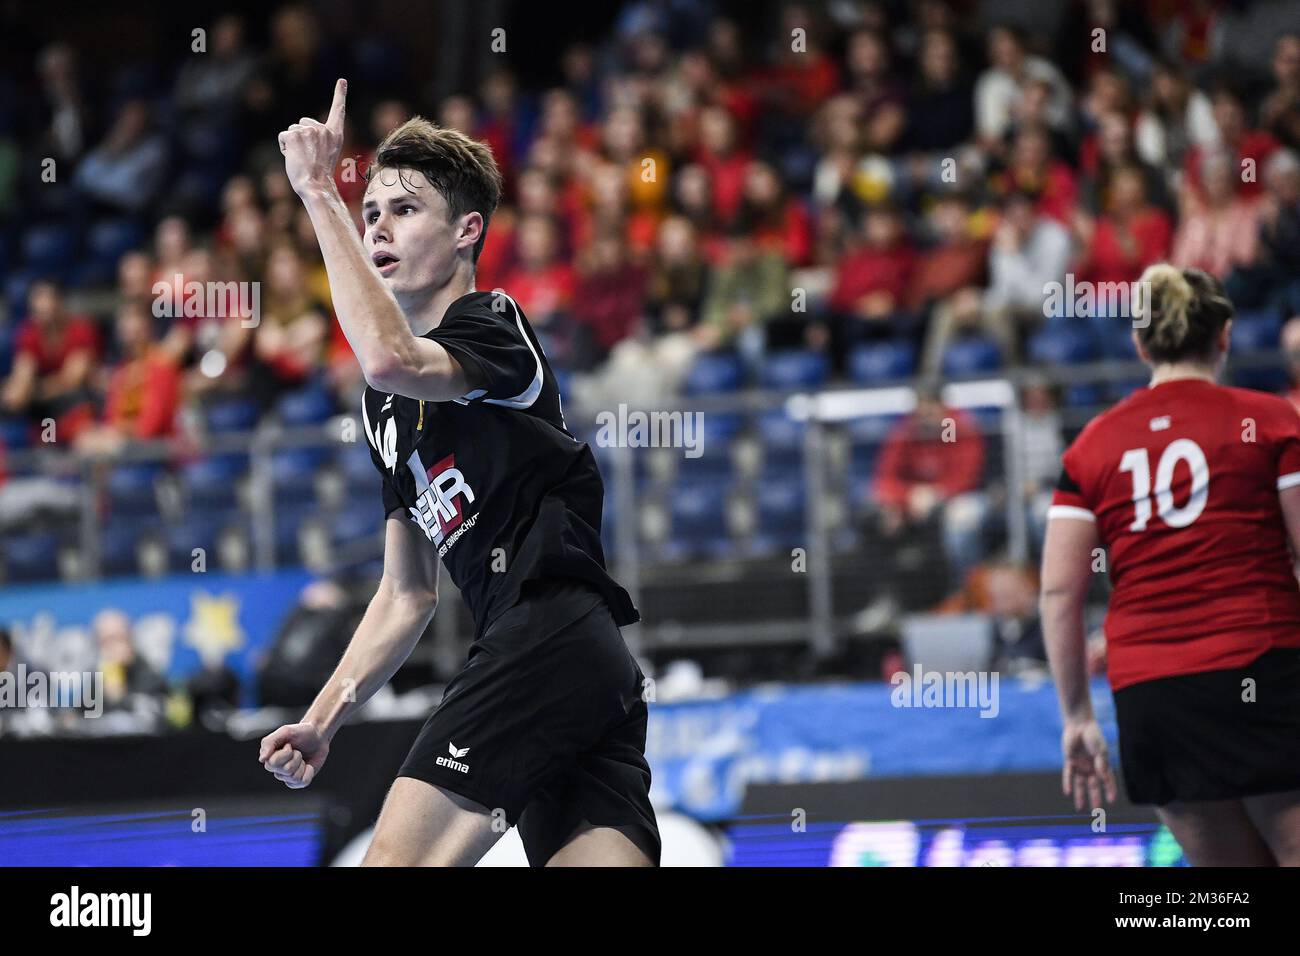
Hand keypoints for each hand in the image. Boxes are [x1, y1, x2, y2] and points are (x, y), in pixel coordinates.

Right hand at [259, 721, 328, 788]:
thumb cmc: (301, 732)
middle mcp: (276, 768)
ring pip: (294, 778)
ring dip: (302, 764)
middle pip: (286, 771)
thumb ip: (270, 742)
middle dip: (296, 758)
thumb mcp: (285, 731)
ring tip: (302, 757)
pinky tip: (308, 765)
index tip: (289, 744)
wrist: (318, 736)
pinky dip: (309, 772)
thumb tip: (262, 759)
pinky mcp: (298, 781)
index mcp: (269, 757)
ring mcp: (287, 776)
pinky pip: (303, 782)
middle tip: (298, 750)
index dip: (286, 753)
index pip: (273, 763)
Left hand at [279, 78, 346, 197]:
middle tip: (309, 156)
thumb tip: (306, 135)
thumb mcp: (327, 154)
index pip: (338, 110)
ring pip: (292, 131)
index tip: (342, 81)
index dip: (340, 95)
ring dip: (293, 144)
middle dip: (301, 137)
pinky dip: (284, 147)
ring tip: (302, 159)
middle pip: (303, 123)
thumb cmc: (320, 175)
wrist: (315, 185)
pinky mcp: (294, 135)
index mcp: (335, 135)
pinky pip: (284, 136)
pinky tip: (294, 157)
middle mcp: (323, 130)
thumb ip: (320, 139)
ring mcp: (308, 131)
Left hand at [1061, 717, 1117, 809]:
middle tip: (1096, 811)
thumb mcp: (1100, 750)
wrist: (1079, 725)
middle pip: (1093, 786)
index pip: (1107, 781)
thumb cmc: (1093, 736)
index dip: (1110, 790)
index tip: (1111, 800)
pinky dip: (1068, 783)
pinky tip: (1067, 792)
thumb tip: (1103, 777)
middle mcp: (1091, 767)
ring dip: (1080, 795)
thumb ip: (1101, 763)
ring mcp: (1080, 765)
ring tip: (1080, 807)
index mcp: (1102, 765)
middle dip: (1095, 798)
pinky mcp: (1069, 761)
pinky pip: (1068, 775)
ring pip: (1080, 784)